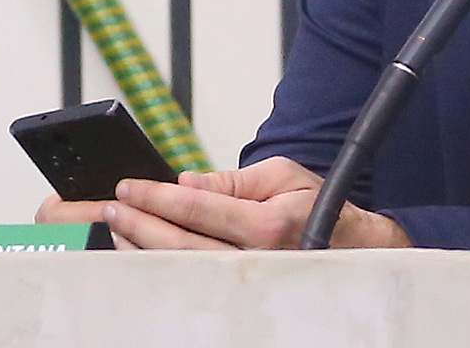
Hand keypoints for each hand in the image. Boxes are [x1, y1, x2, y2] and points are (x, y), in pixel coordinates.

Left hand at [41, 157, 408, 250]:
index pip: (199, 208)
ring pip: (186, 269)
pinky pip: (198, 281)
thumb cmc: (319, 207)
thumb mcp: (281, 176)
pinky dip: (164, 268)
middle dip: (141, 224)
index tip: (128, 186)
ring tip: (117, 226)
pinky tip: (141, 252)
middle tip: (112, 205)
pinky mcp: (247, 294)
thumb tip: (187, 179)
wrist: (356, 249)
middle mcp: (259, 259)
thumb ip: (231, 179)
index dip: (158, 196)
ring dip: (144, 248)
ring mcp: (253, 282)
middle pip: (184, 245)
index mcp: (268, 225)